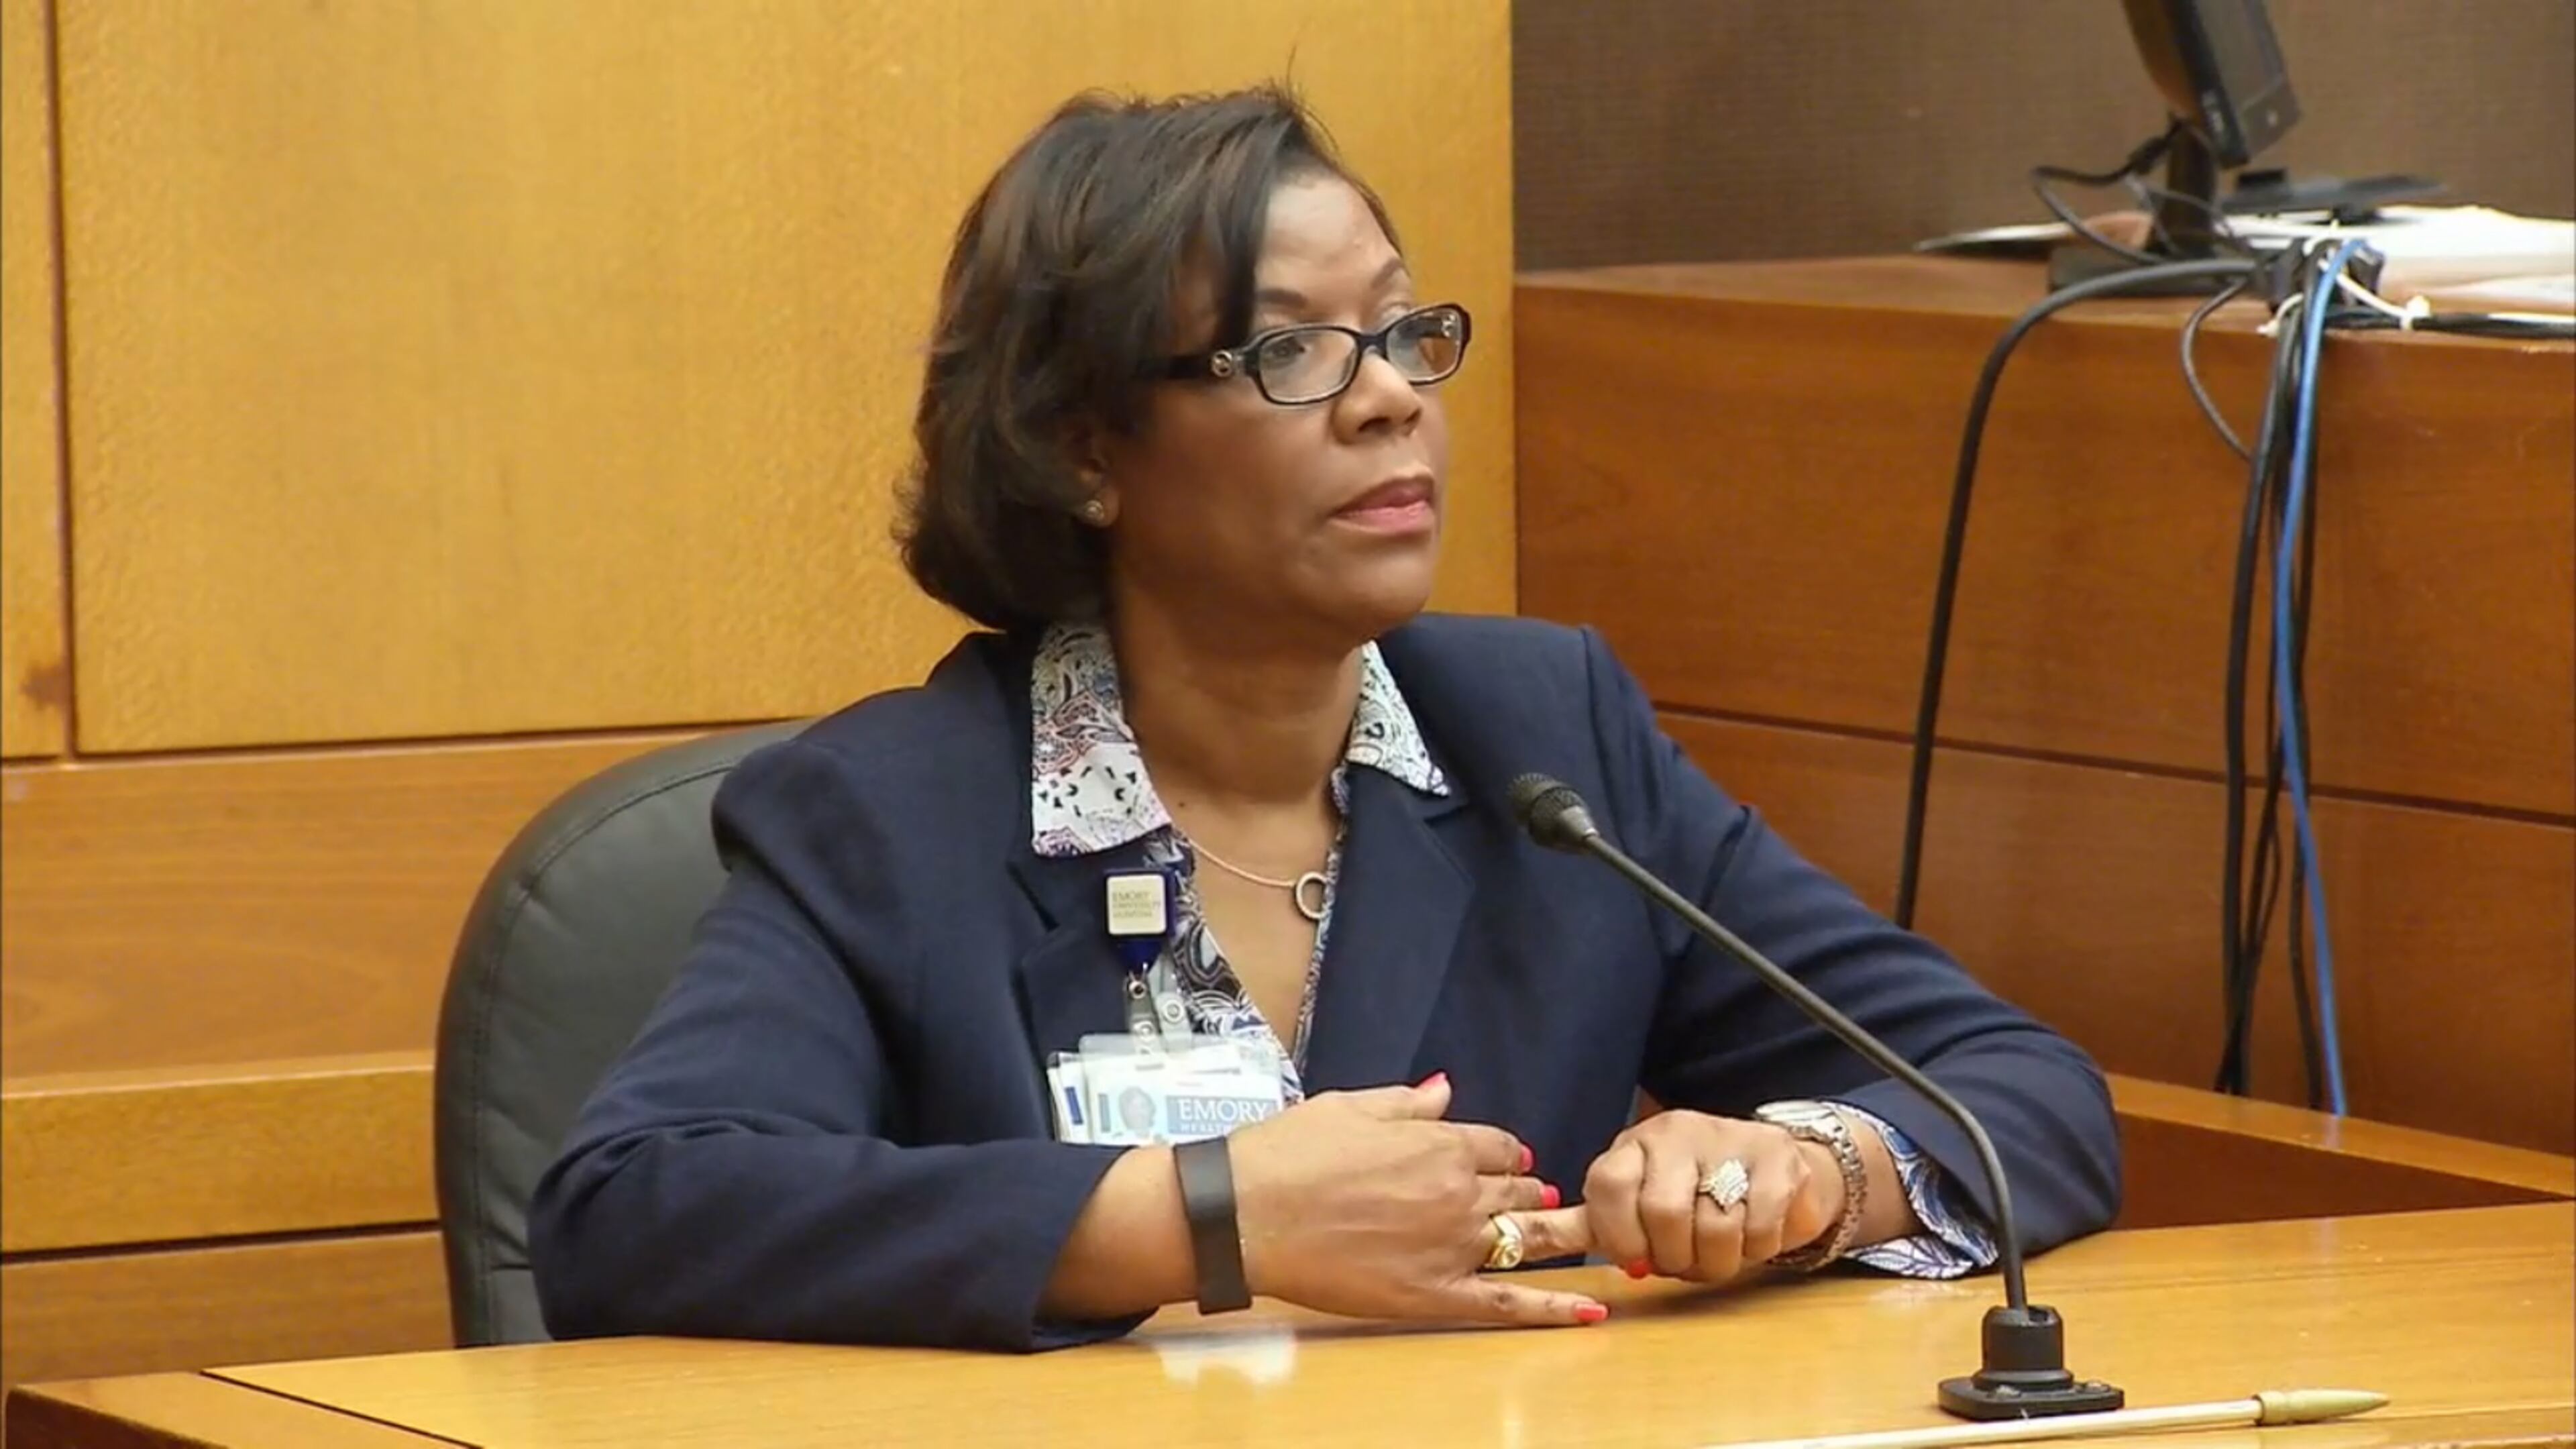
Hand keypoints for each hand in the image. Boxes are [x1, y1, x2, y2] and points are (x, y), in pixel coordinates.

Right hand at [1226, 1074, 1604, 1326]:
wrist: (1244, 1214)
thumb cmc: (1287, 1155)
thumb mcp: (1349, 1108)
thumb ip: (1408, 1103)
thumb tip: (1447, 1089)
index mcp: (1439, 1144)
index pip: (1498, 1145)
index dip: (1503, 1151)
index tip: (1506, 1157)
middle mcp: (1457, 1194)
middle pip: (1514, 1190)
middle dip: (1523, 1189)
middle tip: (1530, 1194)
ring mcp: (1451, 1247)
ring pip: (1518, 1238)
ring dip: (1545, 1232)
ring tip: (1565, 1232)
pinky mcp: (1434, 1295)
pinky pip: (1508, 1303)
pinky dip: (1553, 1309)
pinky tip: (1589, 1312)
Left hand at [1580, 1110, 1842, 1284]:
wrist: (1775, 1164)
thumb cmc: (1695, 1193)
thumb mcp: (1639, 1200)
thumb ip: (1598, 1222)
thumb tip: (1532, 1240)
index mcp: (1635, 1144)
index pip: (1607, 1186)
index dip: (1619, 1238)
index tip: (1635, 1260)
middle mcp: (1678, 1132)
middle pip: (1662, 1212)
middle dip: (1674, 1258)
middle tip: (1684, 1263)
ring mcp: (1731, 1139)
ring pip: (1714, 1227)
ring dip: (1717, 1261)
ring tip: (1718, 1254)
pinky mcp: (1779, 1159)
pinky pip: (1759, 1228)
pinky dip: (1756, 1250)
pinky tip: (1753, 1238)